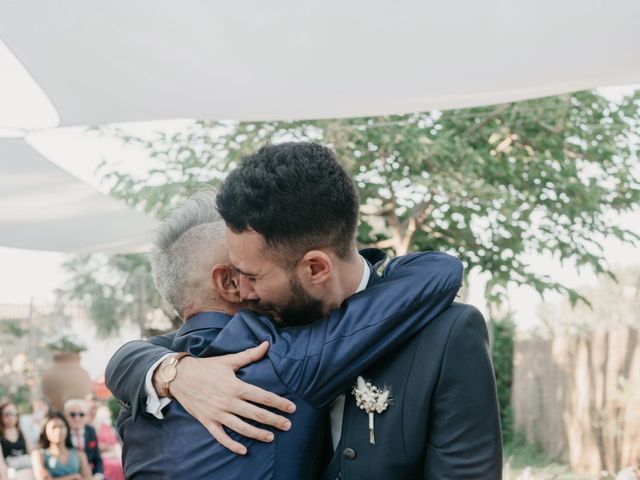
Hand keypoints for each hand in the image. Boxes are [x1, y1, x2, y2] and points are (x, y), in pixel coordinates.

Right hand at [158, 341, 295, 454]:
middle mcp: (228, 402)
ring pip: (241, 427)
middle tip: (288, 425)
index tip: (291, 408)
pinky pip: (221, 437)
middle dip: (273, 420)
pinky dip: (232, 445)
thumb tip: (266, 344)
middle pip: (255, 414)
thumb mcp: (228, 360)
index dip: (278, 402)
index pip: (262, 396)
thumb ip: (249, 355)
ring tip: (271, 437)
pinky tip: (243, 450)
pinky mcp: (207, 421)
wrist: (179, 376)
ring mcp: (217, 413)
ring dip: (257, 434)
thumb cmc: (206, 367)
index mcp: (235, 386)